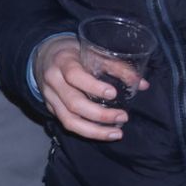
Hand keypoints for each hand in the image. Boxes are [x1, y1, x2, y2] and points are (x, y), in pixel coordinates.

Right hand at [34, 36, 149, 141]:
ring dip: (94, 131)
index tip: (113, 93)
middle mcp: (53, 81)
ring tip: (117, 133)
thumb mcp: (91, 52)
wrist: (44, 56)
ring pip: (69, 120)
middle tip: (123, 116)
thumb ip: (116, 66)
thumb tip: (141, 84)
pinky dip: (87, 132)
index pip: (74, 75)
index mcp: (62, 62)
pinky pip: (68, 125)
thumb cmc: (73, 53)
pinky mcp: (51, 109)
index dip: (93, 86)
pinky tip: (104, 133)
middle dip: (100, 114)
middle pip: (73, 103)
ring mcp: (50, 97)